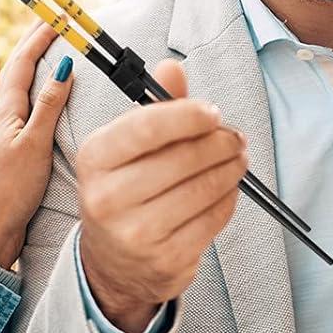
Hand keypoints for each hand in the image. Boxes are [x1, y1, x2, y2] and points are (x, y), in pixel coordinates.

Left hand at [0, 22, 73, 267]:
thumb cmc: (9, 192)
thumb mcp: (35, 145)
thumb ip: (50, 106)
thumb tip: (63, 65)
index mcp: (7, 111)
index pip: (24, 62)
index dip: (40, 37)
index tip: (58, 15)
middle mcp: (5, 118)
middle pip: (20, 70)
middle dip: (36, 43)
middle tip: (54, 21)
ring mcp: (9, 134)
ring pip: (24, 89)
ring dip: (38, 65)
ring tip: (52, 49)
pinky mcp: (16, 152)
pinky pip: (30, 110)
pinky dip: (42, 92)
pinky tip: (49, 99)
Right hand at [75, 60, 248, 332]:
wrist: (114, 265)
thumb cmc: (125, 193)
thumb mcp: (128, 148)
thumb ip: (155, 107)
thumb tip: (172, 67)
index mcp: (95, 158)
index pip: (145, 127)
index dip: (187, 115)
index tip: (212, 113)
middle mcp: (107, 197)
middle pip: (182, 158)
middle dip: (220, 142)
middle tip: (234, 137)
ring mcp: (136, 233)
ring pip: (202, 188)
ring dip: (231, 168)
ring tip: (238, 159)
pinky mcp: (166, 259)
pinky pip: (212, 219)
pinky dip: (228, 198)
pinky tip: (227, 188)